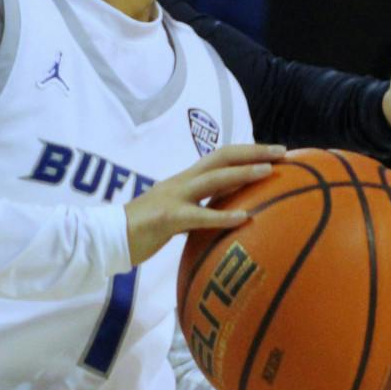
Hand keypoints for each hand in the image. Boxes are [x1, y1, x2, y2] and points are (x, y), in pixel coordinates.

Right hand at [123, 144, 283, 264]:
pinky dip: (223, 216)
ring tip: (269, 172)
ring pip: (213, 179)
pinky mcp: (168, 219)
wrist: (107, 237)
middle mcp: (181, 182)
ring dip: (243, 173)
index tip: (275, 151)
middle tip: (283, 152)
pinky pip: (199, 216)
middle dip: (253, 151)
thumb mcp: (174, 213)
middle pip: (221, 157)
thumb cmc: (142, 230)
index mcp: (184, 180)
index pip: (220, 157)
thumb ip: (197, 208)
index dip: (247, 151)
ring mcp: (174, 198)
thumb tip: (223, 212)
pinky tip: (245, 219)